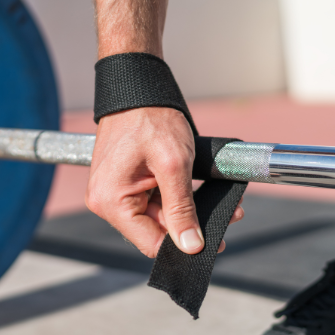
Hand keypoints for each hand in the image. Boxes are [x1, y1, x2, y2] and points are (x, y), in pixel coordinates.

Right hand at [86, 107, 243, 257]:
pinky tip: (197, 192)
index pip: (151, 243)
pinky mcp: (124, 184)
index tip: (215, 242)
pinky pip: (153, 202)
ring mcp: (114, 192)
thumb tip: (190, 246)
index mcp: (110, 202)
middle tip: (228, 218)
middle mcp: (106, 201)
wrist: (137, 89)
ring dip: (187, 212)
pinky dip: (177, 199)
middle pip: (155, 231)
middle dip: (191, 226)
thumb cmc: (150, 118)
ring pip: (158, 218)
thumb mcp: (173, 165)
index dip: (184, 245)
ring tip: (221, 204)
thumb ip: (181, 209)